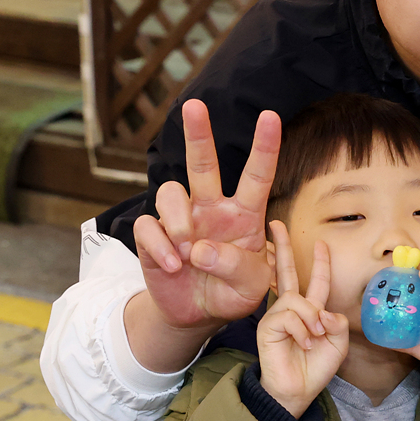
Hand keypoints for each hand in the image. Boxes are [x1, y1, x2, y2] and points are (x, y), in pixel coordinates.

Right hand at [124, 102, 280, 369]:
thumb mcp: (252, 287)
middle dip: (198, 133)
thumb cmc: (233, 292)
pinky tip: (172, 265)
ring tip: (188, 252)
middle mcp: (211, 208)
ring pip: (171, 193)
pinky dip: (160, 246)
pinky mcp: (154, 237)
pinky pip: (150, 227)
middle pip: (203, 163)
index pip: (257, 175)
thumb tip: (201, 249)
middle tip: (194, 105)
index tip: (270, 116)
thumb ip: (237, 267)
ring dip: (179, 220)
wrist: (199, 315)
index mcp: (244, 214)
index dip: (264, 146)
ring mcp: (181, 220)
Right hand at [255, 222, 347, 417]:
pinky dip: (302, 330)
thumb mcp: (336, 343)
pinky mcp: (267, 326)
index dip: (320, 263)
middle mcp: (291, 309)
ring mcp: (277, 316)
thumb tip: (324, 311)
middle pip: (286, 271)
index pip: (316, 282)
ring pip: (297, 300)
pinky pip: (289, 316)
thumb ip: (336, 322)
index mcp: (309, 311)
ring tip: (313, 339)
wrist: (298, 391)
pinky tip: (303, 344)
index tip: (321, 243)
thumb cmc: (315, 368)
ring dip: (311, 320)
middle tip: (275, 224)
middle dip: (282, 247)